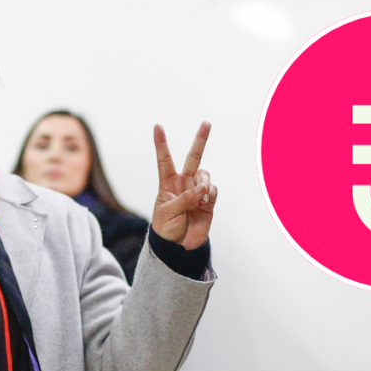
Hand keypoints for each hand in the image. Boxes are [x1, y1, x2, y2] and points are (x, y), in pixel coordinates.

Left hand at [151, 122, 216, 249]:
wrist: (178, 248)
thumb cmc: (166, 229)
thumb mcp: (169, 212)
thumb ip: (186, 198)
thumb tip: (204, 188)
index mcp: (167, 184)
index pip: (164, 159)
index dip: (161, 143)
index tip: (157, 125)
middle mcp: (184, 184)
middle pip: (193, 157)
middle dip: (200, 140)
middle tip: (207, 122)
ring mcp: (197, 192)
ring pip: (206, 175)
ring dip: (204, 182)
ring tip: (200, 196)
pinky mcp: (209, 203)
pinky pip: (213, 190)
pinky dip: (210, 194)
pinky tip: (205, 203)